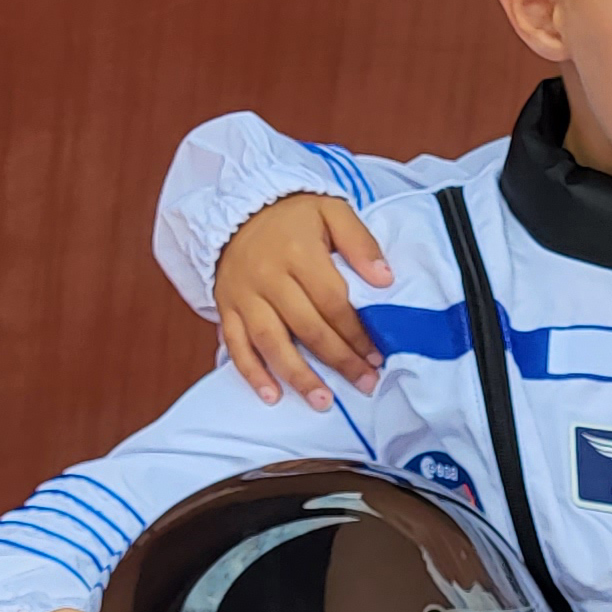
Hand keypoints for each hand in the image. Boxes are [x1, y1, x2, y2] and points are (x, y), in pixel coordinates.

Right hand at [217, 194, 391, 406]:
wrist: (237, 209)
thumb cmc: (292, 215)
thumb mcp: (331, 210)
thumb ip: (360, 242)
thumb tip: (385, 279)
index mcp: (297, 252)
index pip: (332, 301)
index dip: (356, 332)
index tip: (377, 356)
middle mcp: (267, 276)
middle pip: (306, 327)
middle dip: (339, 360)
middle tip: (364, 383)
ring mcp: (243, 295)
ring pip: (271, 342)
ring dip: (298, 376)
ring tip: (323, 402)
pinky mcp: (226, 307)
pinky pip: (236, 345)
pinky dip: (252, 373)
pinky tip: (272, 396)